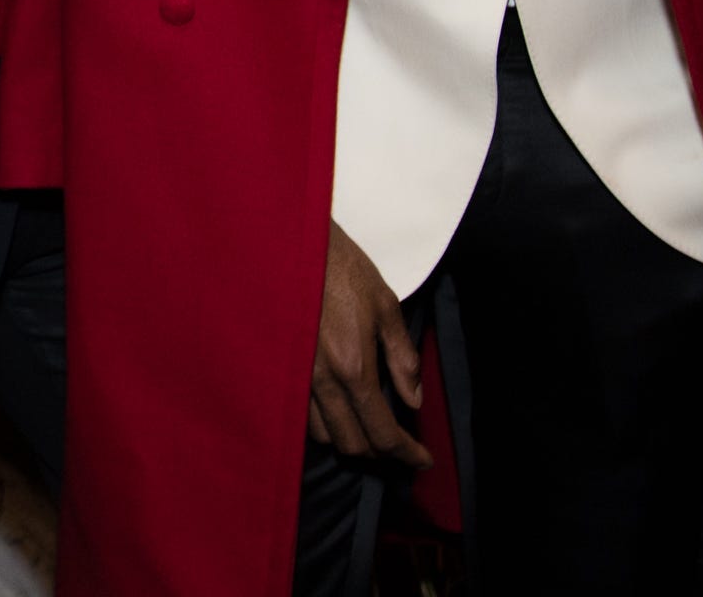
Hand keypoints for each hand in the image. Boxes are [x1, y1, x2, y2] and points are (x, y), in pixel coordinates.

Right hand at [309, 221, 430, 466]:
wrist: (288, 243)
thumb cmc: (340, 268)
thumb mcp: (385, 305)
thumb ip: (402, 358)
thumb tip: (413, 399)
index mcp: (354, 366)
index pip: (383, 432)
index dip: (407, 453)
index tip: (423, 459)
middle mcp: (322, 381)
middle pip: (353, 444)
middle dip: (381, 452)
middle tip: (400, 442)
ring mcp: (296, 377)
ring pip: (323, 435)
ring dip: (350, 438)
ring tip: (368, 425)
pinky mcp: (279, 368)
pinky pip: (301, 415)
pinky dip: (324, 422)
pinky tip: (336, 408)